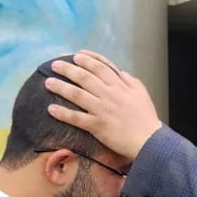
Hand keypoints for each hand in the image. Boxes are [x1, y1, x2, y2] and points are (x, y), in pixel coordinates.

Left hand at [45, 51, 162, 158]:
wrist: (149, 140)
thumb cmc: (146, 118)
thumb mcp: (142, 93)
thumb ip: (130, 81)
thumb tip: (121, 72)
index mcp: (120, 85)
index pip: (100, 66)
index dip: (86, 59)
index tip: (75, 55)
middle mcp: (109, 94)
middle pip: (84, 77)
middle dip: (68, 69)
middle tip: (54, 65)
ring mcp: (102, 109)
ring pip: (77, 95)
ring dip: (61, 87)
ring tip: (48, 82)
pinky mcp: (97, 126)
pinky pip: (77, 118)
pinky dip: (63, 113)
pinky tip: (51, 109)